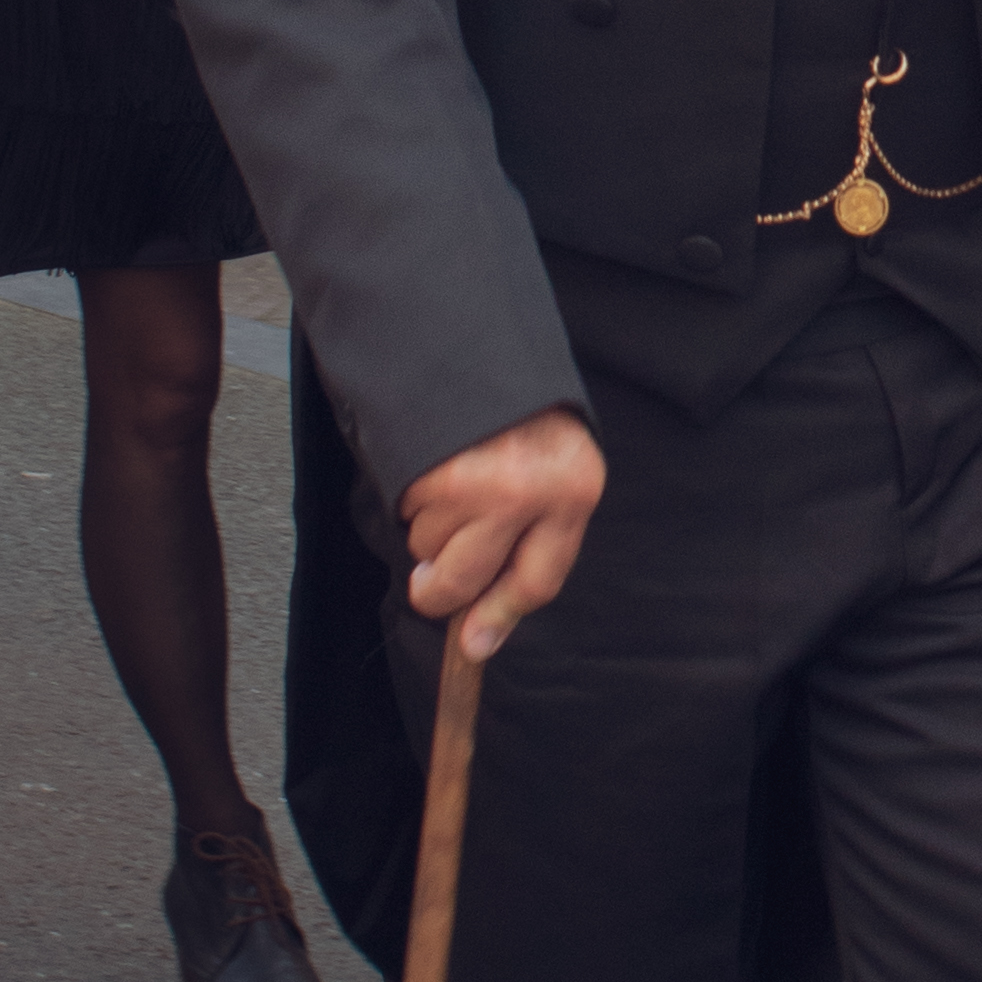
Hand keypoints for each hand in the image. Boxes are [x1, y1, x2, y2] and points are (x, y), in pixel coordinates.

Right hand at [400, 407, 604, 660]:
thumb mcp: (555, 466)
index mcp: (575, 490)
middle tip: (431, 579)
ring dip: (428, 532)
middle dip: (441, 590)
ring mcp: (478, 482)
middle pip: (468, 581)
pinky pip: (406, 517)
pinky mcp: (428, 470)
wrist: (472, 337)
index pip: (539, 582)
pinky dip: (410, 502)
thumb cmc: (520, 406)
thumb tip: (481, 634)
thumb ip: (532, 539)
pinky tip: (430, 467)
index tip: (473, 644)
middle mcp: (531, 491)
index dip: (500, 616)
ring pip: (430, 550)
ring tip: (448, 482)